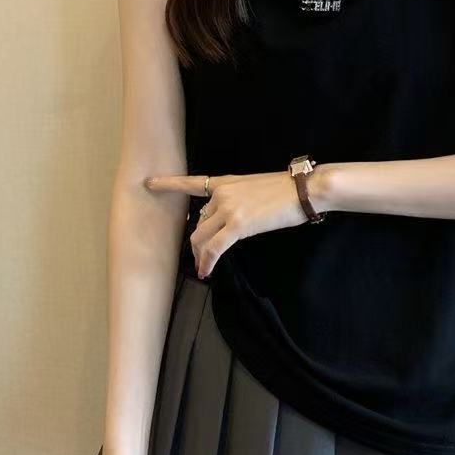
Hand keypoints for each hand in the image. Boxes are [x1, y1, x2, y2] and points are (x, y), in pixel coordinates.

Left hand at [143, 170, 313, 278]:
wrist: (304, 189)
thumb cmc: (287, 190)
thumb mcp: (255, 188)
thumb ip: (237, 200)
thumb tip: (228, 221)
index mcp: (226, 182)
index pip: (192, 182)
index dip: (169, 183)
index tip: (149, 183)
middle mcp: (222, 193)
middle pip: (198, 221)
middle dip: (196, 242)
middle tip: (198, 257)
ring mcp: (228, 208)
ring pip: (200, 236)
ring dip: (199, 255)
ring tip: (202, 268)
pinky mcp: (238, 225)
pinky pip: (214, 248)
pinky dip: (207, 261)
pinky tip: (207, 271)